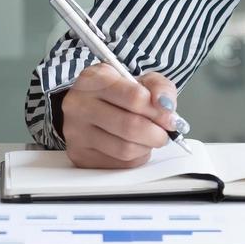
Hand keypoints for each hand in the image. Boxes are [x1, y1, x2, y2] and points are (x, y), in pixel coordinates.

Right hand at [61, 65, 179, 168]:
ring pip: (126, 149)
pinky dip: (136, 157)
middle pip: (131, 126)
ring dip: (147, 146)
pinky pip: (119, 164)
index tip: (169, 116)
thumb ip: (160, 87)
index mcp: (95, 79)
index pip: (135, 97)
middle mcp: (79, 105)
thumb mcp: (142, 80)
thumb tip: (166, 107)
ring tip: (149, 137)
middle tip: (164, 132)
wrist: (91, 106)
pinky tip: (135, 145)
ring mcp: (75, 132)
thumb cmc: (120, 93)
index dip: (159, 110)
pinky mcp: (79, 155)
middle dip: (157, 133)